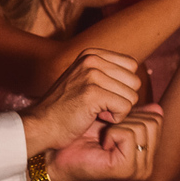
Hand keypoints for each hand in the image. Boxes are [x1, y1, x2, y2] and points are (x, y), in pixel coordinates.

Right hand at [19, 49, 140, 155]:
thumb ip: (109, 75)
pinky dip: (115, 119)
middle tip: (98, 107)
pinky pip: (125, 108)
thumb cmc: (64, 110)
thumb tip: (140, 79)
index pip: (131, 66)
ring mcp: (91, 75)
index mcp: (91, 54)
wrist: (40, 126)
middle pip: (134, 81)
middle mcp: (91, 59)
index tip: (100, 97)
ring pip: (132, 96)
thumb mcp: (85, 82)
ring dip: (118, 110)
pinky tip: (95, 118)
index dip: (122, 87)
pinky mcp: (92, 93)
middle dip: (122, 99)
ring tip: (95, 112)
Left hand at [50, 104, 162, 180]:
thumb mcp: (114, 121)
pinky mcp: (126, 169)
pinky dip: (111, 133)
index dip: (131, 112)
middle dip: (125, 117)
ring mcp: (139, 168)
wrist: (58, 151)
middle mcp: (147, 164)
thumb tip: (157, 107)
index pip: (156, 118)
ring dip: (116, 125)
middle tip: (107, 130)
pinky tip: (102, 143)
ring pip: (142, 126)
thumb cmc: (82, 134)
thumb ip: (136, 115)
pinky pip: (128, 134)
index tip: (112, 123)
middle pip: (153, 121)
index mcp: (147, 153)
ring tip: (104, 137)